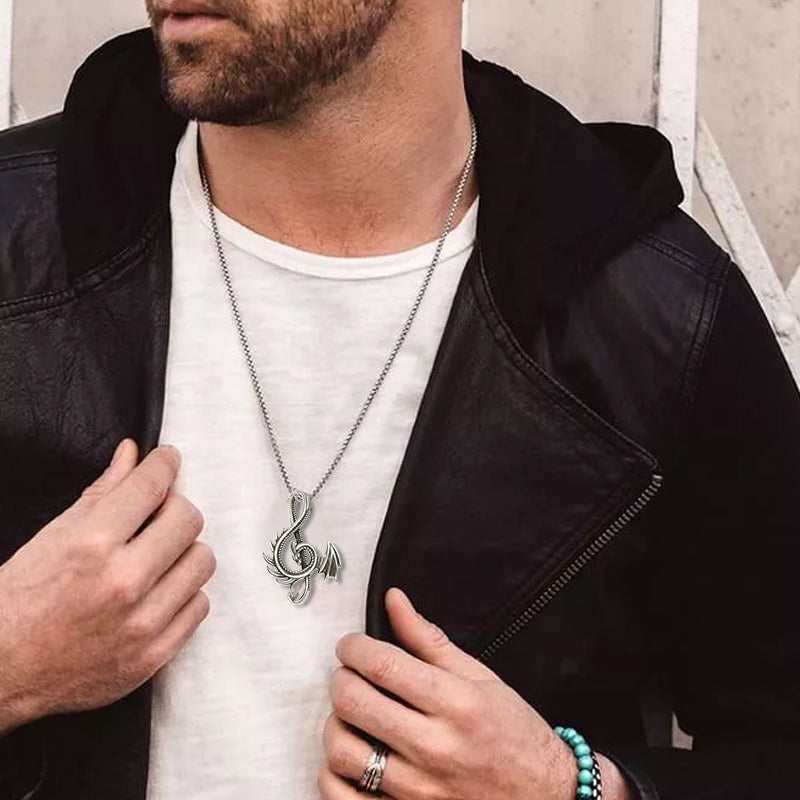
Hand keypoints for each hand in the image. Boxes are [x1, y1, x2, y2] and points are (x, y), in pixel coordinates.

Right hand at [0, 441, 214, 732]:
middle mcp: (123, 582)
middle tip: (158, 515)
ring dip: (183, 552)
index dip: (164, 463)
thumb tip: (133, 453)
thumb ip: (103, 491)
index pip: (152, 486)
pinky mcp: (154, 654)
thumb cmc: (22, 599)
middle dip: (174, 509)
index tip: (167, 460)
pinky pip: (199, 606)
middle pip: (188, 520)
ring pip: (201, 561)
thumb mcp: (55, 535)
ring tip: (158, 557)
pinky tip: (159, 591)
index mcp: (92, 545)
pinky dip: (183, 594)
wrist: (2, 668)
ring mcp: (142, 622)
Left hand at [322, 589, 631, 799]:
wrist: (545, 797)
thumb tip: (394, 601)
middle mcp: (435, 747)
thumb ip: (428, 639)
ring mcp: (418, 790)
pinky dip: (333, 774)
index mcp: (455, 704)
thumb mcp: (479, 676)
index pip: (381, 665)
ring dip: (336, 724)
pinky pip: (343, 797)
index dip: (354, 647)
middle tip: (350, 674)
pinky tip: (351, 756)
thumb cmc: (514, 734)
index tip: (352, 645)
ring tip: (352, 714)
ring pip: (342, 750)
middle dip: (341, 678)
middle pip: (354, 702)